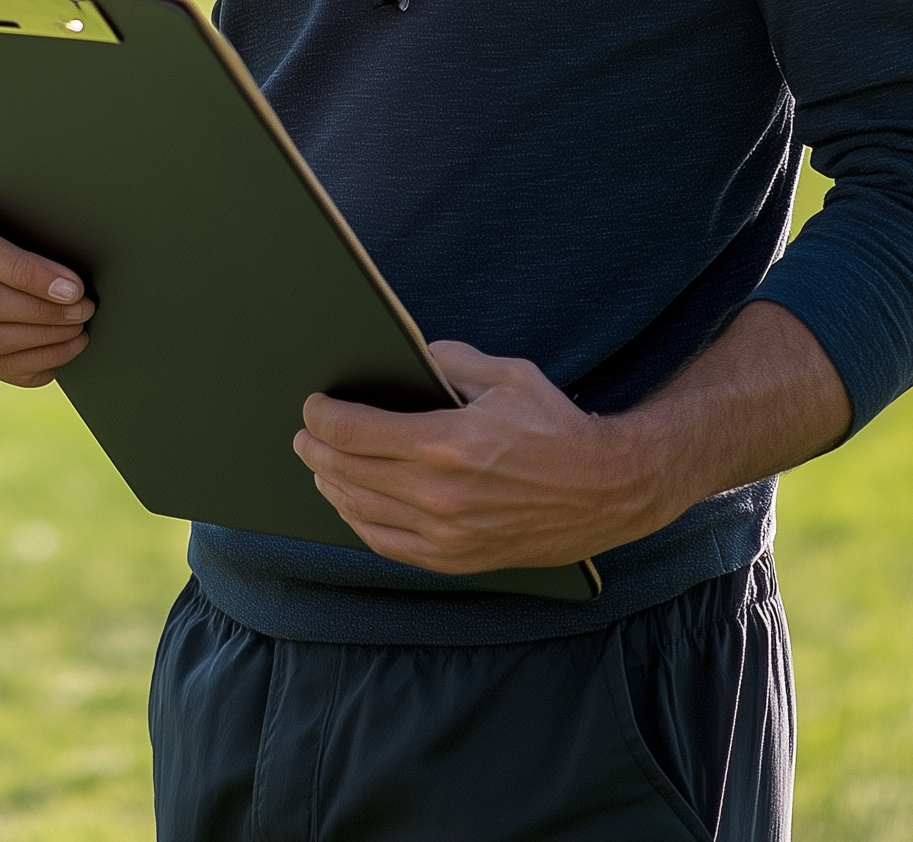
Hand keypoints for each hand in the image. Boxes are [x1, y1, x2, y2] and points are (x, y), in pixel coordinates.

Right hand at [0, 200, 94, 386]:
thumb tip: (69, 273)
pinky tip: (72, 343)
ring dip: (42, 335)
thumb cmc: (40, 226)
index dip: (21, 270)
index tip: (72, 286)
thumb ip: (41, 226)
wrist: (35, 260)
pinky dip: (42, 357)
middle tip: (83, 307)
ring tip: (80, 325)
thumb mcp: (35, 216)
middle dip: (38, 309)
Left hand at [293, 341, 661, 573]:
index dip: (322, 416)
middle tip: (304, 434)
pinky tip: (352, 505)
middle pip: (349, 471)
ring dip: (332, 485)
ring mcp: (447, 534)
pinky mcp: (458, 559)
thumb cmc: (556, 427)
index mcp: (446, 443)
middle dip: (317, 448)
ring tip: (320, 466)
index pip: (354, 431)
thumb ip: (448, 360)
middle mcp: (439, 494)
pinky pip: (389, 546)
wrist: (607, 490)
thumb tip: (408, 354)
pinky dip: (360, 523)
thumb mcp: (506, 374)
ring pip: (362, 511)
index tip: (312, 405)